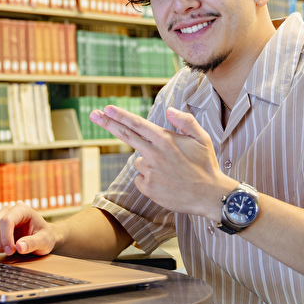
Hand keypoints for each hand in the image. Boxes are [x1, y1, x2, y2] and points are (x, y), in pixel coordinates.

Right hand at [0, 202, 56, 255]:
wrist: (41, 238)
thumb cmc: (45, 237)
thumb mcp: (45, 241)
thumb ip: (33, 243)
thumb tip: (19, 247)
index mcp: (21, 209)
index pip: (6, 221)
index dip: (5, 238)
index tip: (11, 251)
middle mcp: (7, 210)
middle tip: (10, 252)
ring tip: (5, 250)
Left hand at [89, 105, 235, 220]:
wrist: (210, 196)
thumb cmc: (206, 165)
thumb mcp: (202, 138)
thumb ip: (186, 122)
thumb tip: (170, 110)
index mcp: (165, 140)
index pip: (137, 124)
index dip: (120, 115)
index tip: (107, 108)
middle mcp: (154, 154)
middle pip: (126, 135)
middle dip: (108, 123)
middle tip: (94, 114)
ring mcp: (149, 172)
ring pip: (139, 161)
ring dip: (149, 163)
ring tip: (170, 171)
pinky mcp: (148, 188)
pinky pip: (141, 179)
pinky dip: (150, 180)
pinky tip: (167, 183)